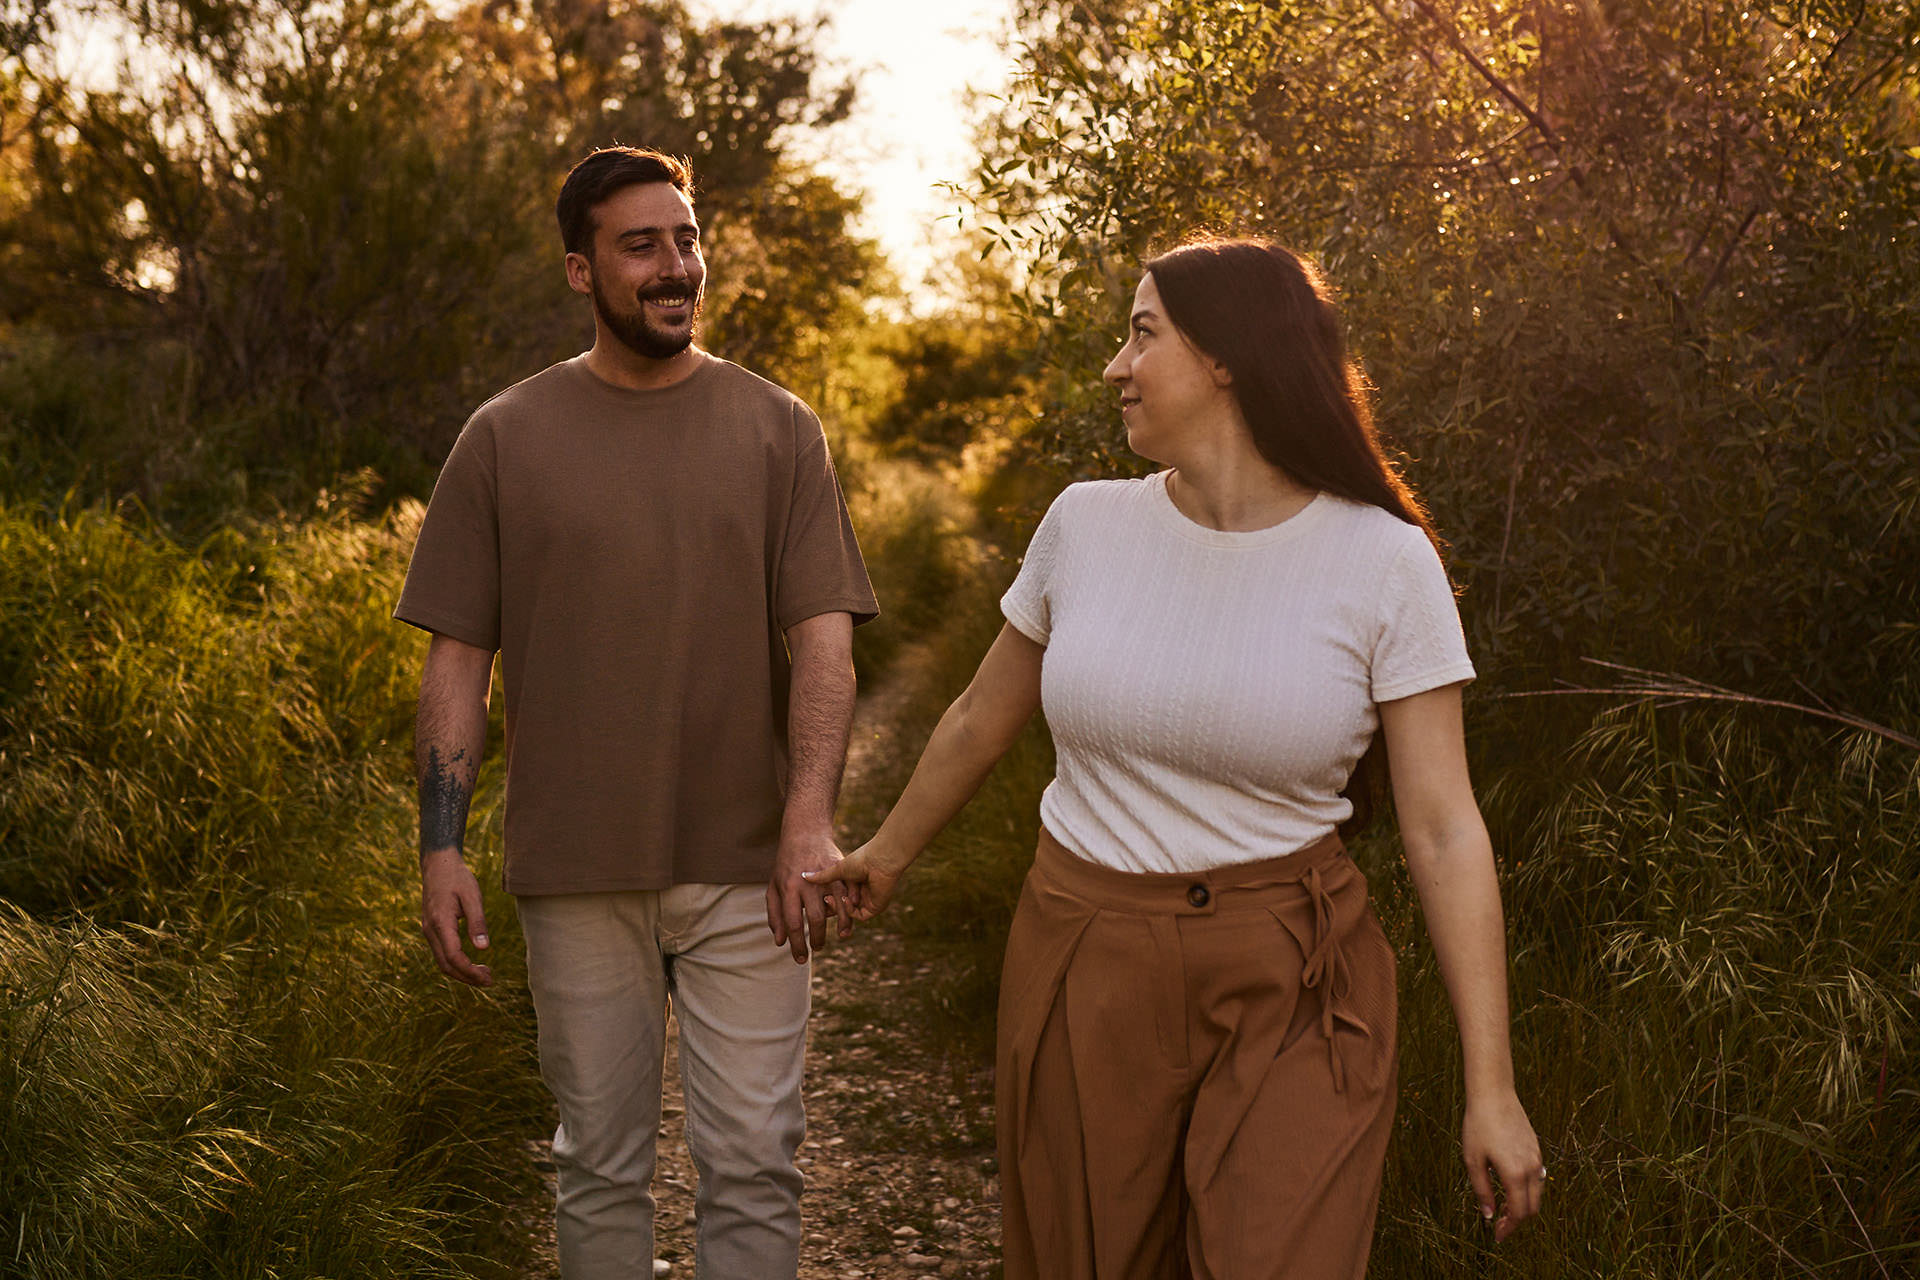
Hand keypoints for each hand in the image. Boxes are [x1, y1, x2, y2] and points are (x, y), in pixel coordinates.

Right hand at [420, 846, 492, 986]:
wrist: (438, 864)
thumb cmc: (458, 878)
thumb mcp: (472, 896)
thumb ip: (478, 922)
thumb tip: (483, 949)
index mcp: (440, 923)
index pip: (454, 957)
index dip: (470, 971)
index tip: (488, 978)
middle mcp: (430, 930)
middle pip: (446, 965)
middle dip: (467, 977)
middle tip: (489, 981)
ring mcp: (428, 930)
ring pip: (442, 961)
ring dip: (462, 972)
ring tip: (484, 975)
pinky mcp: (431, 929)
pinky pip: (441, 953)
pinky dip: (456, 963)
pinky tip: (472, 963)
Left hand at [767, 828, 853, 963]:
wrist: (805, 834)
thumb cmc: (786, 865)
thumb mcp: (773, 887)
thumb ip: (775, 915)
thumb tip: (780, 942)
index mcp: (788, 888)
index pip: (793, 923)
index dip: (797, 944)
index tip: (801, 959)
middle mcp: (807, 883)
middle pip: (816, 918)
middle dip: (818, 939)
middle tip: (817, 949)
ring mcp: (825, 875)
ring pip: (837, 905)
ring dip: (841, 925)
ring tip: (840, 937)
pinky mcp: (839, 870)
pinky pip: (849, 892)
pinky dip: (852, 907)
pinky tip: (852, 918)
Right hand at [802, 839, 910, 920]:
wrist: (879, 860)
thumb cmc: (860, 860)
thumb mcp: (837, 869)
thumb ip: (822, 877)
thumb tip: (802, 876)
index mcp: (853, 883)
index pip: (837, 897)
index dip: (828, 898)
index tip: (819, 894)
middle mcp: (860, 893)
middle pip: (842, 907)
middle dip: (831, 905)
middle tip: (824, 898)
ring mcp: (868, 901)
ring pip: (849, 912)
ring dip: (839, 907)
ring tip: (830, 898)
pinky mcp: (875, 907)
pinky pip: (859, 915)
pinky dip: (850, 910)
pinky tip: (845, 899)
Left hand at [1463, 1088, 1543, 1241]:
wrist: (1494, 1094)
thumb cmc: (1478, 1126)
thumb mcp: (1473, 1160)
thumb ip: (1482, 1190)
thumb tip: (1489, 1215)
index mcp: (1515, 1174)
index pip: (1519, 1213)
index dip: (1509, 1228)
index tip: (1497, 1236)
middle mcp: (1531, 1169)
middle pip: (1532, 1207)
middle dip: (1517, 1221)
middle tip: (1499, 1225)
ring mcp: (1537, 1158)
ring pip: (1537, 1193)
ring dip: (1523, 1205)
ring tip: (1504, 1208)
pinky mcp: (1536, 1149)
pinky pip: (1537, 1178)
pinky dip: (1527, 1190)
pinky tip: (1510, 1187)